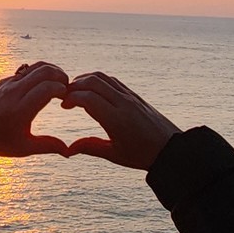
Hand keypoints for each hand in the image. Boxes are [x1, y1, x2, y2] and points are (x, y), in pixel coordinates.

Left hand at [0, 61, 70, 156]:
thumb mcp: (23, 148)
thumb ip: (47, 146)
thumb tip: (68, 150)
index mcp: (20, 109)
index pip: (49, 88)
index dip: (63, 90)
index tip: (67, 99)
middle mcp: (14, 92)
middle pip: (45, 71)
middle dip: (61, 76)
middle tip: (67, 88)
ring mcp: (7, 84)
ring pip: (35, 66)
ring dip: (51, 71)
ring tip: (57, 84)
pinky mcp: (2, 81)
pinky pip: (25, 70)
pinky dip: (38, 73)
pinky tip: (42, 85)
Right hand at [61, 72, 180, 169]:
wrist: (171, 148)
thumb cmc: (142, 155)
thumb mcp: (114, 154)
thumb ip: (90, 147)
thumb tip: (68, 150)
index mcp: (116, 120)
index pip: (87, 98)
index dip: (70, 98)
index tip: (63, 106)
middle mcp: (123, 103)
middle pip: (92, 82)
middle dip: (74, 86)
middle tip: (64, 97)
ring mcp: (130, 96)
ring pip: (102, 77)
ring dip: (85, 80)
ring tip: (74, 92)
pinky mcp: (134, 95)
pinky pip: (112, 80)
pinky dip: (98, 80)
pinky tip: (91, 90)